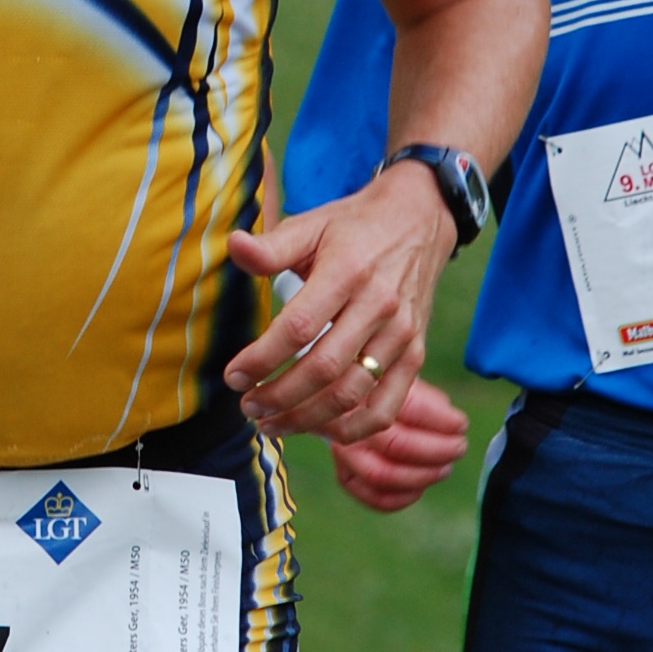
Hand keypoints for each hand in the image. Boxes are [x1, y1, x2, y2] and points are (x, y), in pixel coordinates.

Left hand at [224, 160, 455, 440]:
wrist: (419, 220)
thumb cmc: (354, 227)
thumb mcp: (311, 224)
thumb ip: (271, 245)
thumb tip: (233, 246)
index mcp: (346, 271)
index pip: (298, 327)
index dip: (261, 358)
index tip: (234, 376)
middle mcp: (377, 306)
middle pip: (323, 368)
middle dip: (278, 396)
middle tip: (248, 406)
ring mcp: (400, 334)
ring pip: (351, 394)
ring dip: (307, 418)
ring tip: (272, 422)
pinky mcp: (415, 354)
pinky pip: (386, 406)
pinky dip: (353, 429)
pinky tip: (320, 431)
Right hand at [329, 379, 468, 511]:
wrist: (351, 395)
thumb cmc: (385, 386)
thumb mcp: (404, 379)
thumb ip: (427, 399)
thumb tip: (454, 424)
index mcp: (364, 389)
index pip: (407, 409)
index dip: (440, 420)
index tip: (461, 424)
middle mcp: (345, 420)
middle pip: (395, 445)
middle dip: (436, 450)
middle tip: (459, 446)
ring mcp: (342, 450)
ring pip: (382, 475)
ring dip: (423, 475)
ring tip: (445, 467)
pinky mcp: (345, 473)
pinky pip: (373, 496)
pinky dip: (402, 497)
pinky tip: (421, 486)